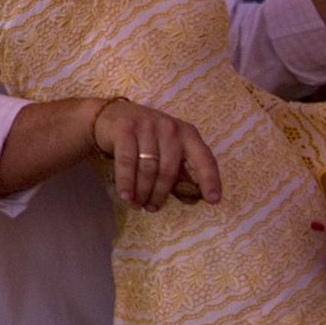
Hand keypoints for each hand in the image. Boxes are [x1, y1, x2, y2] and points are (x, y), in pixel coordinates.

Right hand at [89, 98, 221, 209]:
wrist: (111, 116)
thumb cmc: (145, 138)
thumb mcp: (167, 151)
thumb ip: (180, 174)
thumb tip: (193, 200)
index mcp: (187, 134)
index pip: (204, 158)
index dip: (210, 180)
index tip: (213, 200)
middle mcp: (170, 128)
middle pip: (169, 170)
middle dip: (160, 194)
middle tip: (152, 208)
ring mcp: (147, 127)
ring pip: (148, 169)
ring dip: (142, 192)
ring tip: (137, 204)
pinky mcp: (125, 129)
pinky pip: (127, 162)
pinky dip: (126, 182)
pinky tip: (125, 196)